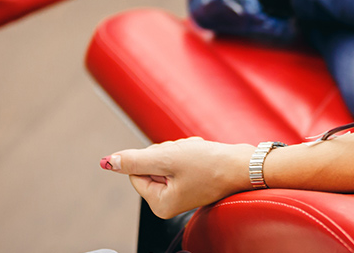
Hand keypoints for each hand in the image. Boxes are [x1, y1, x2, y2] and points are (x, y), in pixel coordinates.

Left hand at [100, 137, 254, 218]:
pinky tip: (203, 155)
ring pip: (166, 159)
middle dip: (168, 153)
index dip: (153, 157)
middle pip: (151, 164)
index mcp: (160, 204)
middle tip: (188, 157)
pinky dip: (189, 152)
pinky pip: (180, 160)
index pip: (136, 172)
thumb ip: (134, 160)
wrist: (245, 164)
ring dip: (180, 150)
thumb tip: (108, 162)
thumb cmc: (210, 164)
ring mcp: (181, 192)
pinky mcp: (192, 181)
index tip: (175, 159)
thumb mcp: (166, 158)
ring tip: (198, 156)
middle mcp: (169, 202)